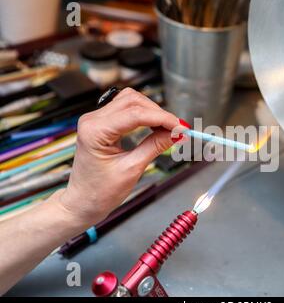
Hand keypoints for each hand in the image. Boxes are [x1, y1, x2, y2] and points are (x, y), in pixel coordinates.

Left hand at [55, 88, 185, 226]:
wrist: (82, 202)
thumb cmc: (99, 192)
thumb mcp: (132, 169)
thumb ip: (154, 147)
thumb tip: (176, 133)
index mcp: (95, 131)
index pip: (136, 114)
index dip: (162, 118)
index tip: (181, 127)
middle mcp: (93, 120)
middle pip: (133, 101)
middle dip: (159, 113)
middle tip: (178, 129)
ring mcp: (96, 120)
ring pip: (131, 101)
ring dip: (152, 112)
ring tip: (168, 129)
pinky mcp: (102, 123)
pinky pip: (126, 110)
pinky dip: (144, 115)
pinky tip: (156, 126)